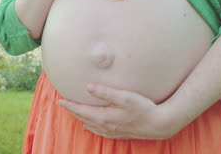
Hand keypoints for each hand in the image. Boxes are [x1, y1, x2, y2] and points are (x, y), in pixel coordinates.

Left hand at [58, 83, 182, 139]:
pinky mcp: (119, 133)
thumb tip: (88, 87)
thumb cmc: (143, 108)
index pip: (82, 111)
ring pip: (91, 125)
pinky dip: (92, 127)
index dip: (70, 105)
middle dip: (73, 111)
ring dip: (81, 118)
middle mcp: (106, 126)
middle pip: (84, 118)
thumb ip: (105, 92)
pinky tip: (90, 126)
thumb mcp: (124, 97)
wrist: (160, 124)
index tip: (60, 100)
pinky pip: (100, 131)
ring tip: (74, 113)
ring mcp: (113, 131)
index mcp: (104, 117)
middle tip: (63, 104)